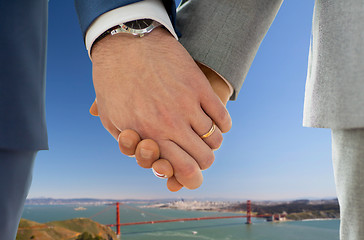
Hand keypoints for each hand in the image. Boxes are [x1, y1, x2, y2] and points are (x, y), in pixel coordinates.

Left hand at [91, 28, 230, 189]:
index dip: (192, 179)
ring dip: (212, 142)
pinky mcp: (199, 87)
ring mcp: (188, 105)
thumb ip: (130, 146)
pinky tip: (215, 121)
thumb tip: (149, 162)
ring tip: (204, 135)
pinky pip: (222, 116)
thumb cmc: (114, 83)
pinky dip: (223, 125)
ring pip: (215, 139)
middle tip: (197, 154)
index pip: (184, 170)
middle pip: (204, 158)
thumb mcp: (111, 119)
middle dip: (202, 162)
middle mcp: (171, 124)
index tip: (193, 176)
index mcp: (149, 135)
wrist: (126, 43)